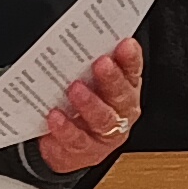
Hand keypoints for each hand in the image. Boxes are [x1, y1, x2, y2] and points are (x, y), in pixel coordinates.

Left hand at [35, 38, 147, 174]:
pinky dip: (66, 128)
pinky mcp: (85, 151)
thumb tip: (76, 37)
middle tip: (101, 63)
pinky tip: (55, 116)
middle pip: (121, 95)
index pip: (132, 71)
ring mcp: (105, 134)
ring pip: (103, 119)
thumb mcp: (88, 82)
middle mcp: (120, 112)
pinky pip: (77, 140)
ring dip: (90, 103)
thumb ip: (87, 64)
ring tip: (75, 89)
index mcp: (126, 89)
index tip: (125, 44)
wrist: (69, 148)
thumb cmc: (81, 106)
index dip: (131, 59)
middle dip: (112, 79)